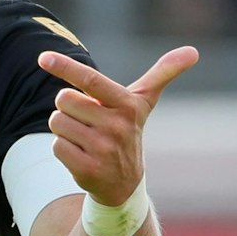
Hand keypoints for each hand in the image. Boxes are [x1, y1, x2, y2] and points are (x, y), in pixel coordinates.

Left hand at [39, 47, 198, 205]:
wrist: (124, 184)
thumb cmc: (128, 131)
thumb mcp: (144, 103)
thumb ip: (163, 73)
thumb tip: (193, 51)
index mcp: (127, 105)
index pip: (91, 80)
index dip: (66, 67)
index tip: (43, 57)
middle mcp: (117, 127)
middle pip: (64, 99)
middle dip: (69, 107)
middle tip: (88, 120)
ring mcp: (102, 150)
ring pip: (57, 122)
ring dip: (65, 128)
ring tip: (85, 137)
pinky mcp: (87, 169)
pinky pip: (56, 146)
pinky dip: (62, 148)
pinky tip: (80, 155)